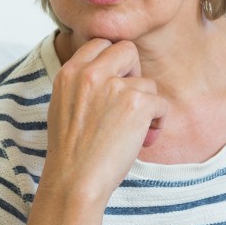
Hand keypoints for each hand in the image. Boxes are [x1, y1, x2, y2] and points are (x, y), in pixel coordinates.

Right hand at [43, 39, 167, 204]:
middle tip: (131, 101)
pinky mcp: (137, 103)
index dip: (114, 62)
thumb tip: (112, 76)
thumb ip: (82, 85)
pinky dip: (159, 121)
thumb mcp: (64, 106)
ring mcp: (115, 87)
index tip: (117, 83)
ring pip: (148, 82)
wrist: (75, 181)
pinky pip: (161, 103)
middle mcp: (91, 73)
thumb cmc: (72, 152)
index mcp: (69, 72)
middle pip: (127, 50)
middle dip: (135, 73)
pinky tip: (146, 138)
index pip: (101, 44)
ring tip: (136, 130)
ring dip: (147, 106)